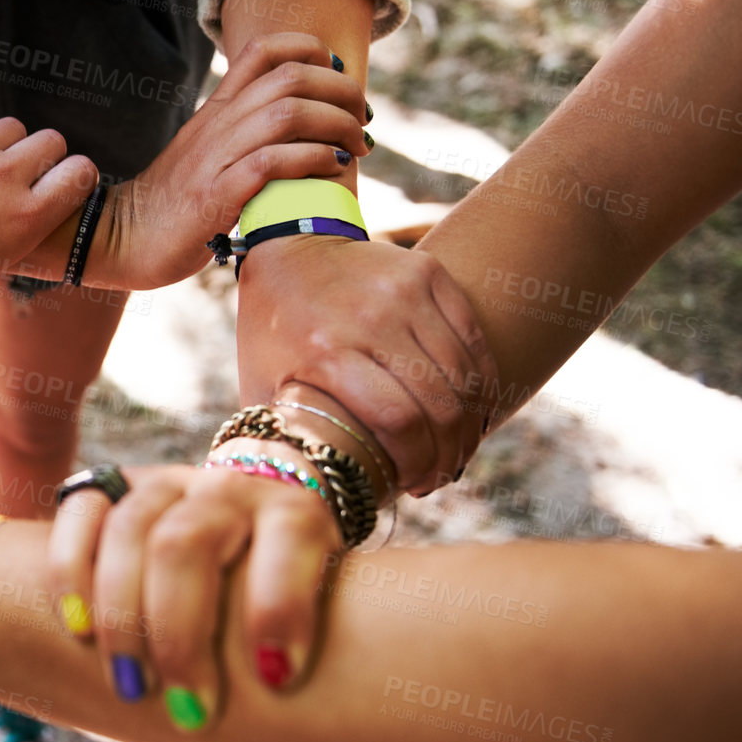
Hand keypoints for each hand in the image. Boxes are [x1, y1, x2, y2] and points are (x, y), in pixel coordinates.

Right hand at [49, 452, 374, 741]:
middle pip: (188, 543)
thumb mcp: (322, 636)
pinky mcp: (111, 489)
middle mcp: (230, 491)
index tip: (278, 679)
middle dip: (181, 633)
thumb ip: (332, 716)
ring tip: (132, 688)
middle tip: (192, 712)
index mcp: (297, 517)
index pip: (291, 537)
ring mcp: (166, 486)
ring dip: (122, 617)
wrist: (244, 521)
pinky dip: (70, 572)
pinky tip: (77, 631)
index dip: (282, 603)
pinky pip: (79, 514)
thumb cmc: (283, 606)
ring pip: (130, 530)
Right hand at [104, 33, 369, 291]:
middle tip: (363, 121)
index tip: (339, 77)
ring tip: (356, 147)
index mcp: (218, 109)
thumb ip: (245, 135)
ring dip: (336, 125)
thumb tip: (300, 128)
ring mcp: (216, 158)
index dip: (313, 50)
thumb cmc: (176, 205)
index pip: (265, 50)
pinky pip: (272, 162)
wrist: (122, 239)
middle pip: (292, 76)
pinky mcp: (216, 196)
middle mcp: (219, 124)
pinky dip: (313, 160)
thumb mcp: (209, 155)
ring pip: (288, 113)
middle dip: (343, 92)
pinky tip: (333, 170)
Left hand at [238, 236, 497, 495]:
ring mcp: (403, 292)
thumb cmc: (272, 331)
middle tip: (439, 476)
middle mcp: (370, 318)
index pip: (399, 421)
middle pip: (439, 404)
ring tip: (455, 451)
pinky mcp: (427, 273)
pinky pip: (472, 339)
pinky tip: (470, 413)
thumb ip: (288, 434)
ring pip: (464, 376)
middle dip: (448, 454)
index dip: (417, 463)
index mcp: (325, 352)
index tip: (413, 486)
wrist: (288, 248)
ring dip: (468, 425)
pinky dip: (480, 383)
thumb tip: (310, 493)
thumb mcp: (261, 385)